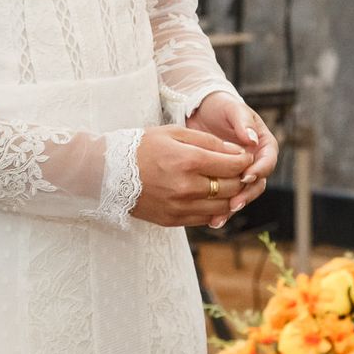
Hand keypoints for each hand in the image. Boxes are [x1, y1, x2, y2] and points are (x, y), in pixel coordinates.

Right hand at [130, 126, 253, 228]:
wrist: (108, 172)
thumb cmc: (142, 146)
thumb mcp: (174, 133)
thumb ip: (208, 141)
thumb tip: (236, 151)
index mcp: (188, 161)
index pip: (232, 165)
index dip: (244, 160)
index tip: (245, 156)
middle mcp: (186, 187)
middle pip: (231, 187)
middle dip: (241, 178)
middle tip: (240, 170)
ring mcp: (180, 207)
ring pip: (222, 206)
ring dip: (231, 196)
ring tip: (228, 184)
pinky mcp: (173, 220)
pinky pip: (205, 218)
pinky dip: (215, 209)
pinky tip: (211, 197)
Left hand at [185, 93, 278, 225]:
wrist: (199, 111)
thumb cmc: (220, 106)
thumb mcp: (232, 109)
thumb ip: (242, 123)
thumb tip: (252, 140)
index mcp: (263, 144)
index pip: (268, 161)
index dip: (259, 170)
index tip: (246, 175)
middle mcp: (255, 161)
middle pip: (258, 183)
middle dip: (247, 194)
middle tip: (235, 202)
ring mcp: (240, 172)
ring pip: (243, 194)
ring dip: (235, 205)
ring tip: (223, 215)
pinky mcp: (225, 180)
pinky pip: (227, 198)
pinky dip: (221, 210)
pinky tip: (213, 221)